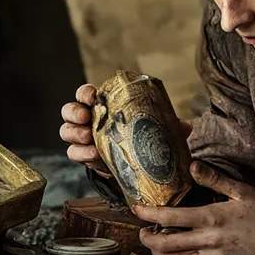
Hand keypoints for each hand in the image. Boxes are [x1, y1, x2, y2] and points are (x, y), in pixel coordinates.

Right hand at [60, 83, 192, 172]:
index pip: (86, 94)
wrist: (131, 162)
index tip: (92, 95)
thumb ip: (167, 124)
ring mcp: (82, 138)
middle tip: (86, 117)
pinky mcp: (83, 156)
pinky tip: (94, 155)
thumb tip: (188, 124)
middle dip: (75, 112)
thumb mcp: (151, 128)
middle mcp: (87, 120)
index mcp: (101, 106)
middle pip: (70, 110)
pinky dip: (82, 153)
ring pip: (67, 131)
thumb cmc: (137, 135)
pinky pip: (74, 153)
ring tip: (88, 138)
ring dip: (74, 133)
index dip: (85, 93)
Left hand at [133, 161, 254, 254]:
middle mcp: (208, 241)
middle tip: (141, 232)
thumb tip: (192, 166)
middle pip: (166, 245)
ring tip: (155, 244)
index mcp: (211, 219)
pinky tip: (178, 253)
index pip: (170, 217)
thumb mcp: (243, 191)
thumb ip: (215, 179)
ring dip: (159, 253)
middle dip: (147, 239)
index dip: (149, 214)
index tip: (137, 209)